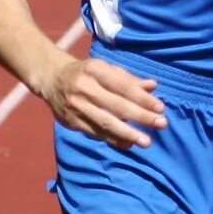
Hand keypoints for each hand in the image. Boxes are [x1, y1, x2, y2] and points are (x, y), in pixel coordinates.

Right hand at [40, 54, 168, 149]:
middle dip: (140, 116)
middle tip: (161, 124)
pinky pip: (94, 133)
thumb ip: (129, 79)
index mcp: (95, 70)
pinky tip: (127, 144)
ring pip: (105, 122)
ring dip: (127, 133)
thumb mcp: (105, 68)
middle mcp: (84, 87)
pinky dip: (112, 139)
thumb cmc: (86, 72)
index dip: (142, 98)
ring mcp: (76, 106)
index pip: (122, 86)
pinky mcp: (71, 121)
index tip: (160, 108)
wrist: (51, 78)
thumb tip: (153, 86)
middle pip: (116, 105)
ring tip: (146, 141)